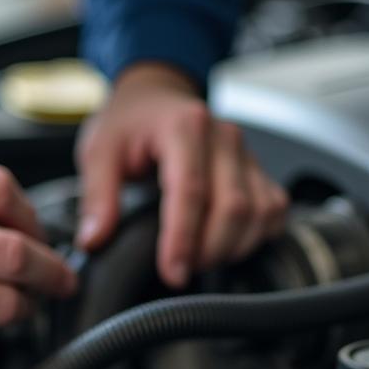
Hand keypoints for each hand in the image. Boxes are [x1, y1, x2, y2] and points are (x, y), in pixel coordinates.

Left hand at [75, 62, 287, 287]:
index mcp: (184, 126)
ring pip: (260, 213)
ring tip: (200, 259)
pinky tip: (228, 245)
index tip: (172, 273)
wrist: (156, 95)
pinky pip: (274, 210)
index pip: (191, 190)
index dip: (183, 238)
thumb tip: (95, 239)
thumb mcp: (99, 150)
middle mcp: (224, 137)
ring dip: (233, 247)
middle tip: (180, 271)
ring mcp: (246, 153)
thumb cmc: (131, 122)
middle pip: (233, 207)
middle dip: (209, 250)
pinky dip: (257, 236)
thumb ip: (97, 195)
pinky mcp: (259, 170)